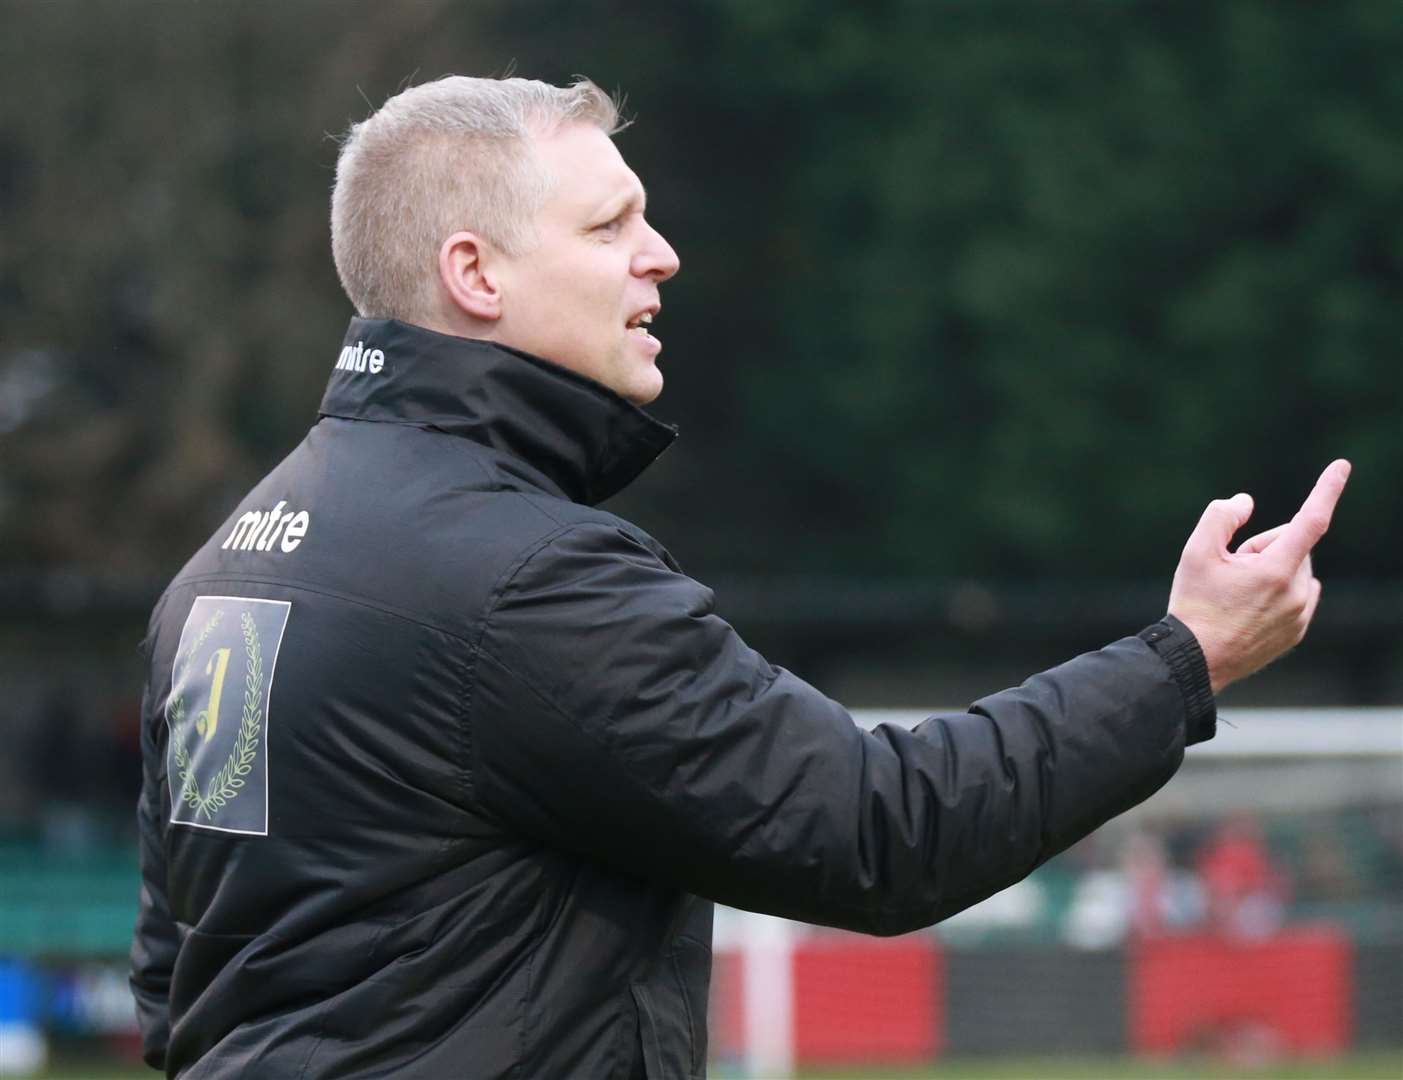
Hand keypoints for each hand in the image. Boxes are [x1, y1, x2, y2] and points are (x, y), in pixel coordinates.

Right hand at [1167, 459, 1350, 693]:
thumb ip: (1220, 516)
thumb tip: (1246, 503)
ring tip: (1236, 593)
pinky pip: (1297, 595)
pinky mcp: (1297, 631)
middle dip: (1264, 547)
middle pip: (1290, 545)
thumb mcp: (1194, 553)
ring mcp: (1300, 614)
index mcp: (1275, 570)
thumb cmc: (1194, 605)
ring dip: (1270, 570)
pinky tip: (1248, 607)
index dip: (1326, 490)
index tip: (1341, 466)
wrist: (1195, 660)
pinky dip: (1277, 591)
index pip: (1310, 521)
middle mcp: (1296, 591)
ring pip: (1294, 570)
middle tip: (1230, 569)